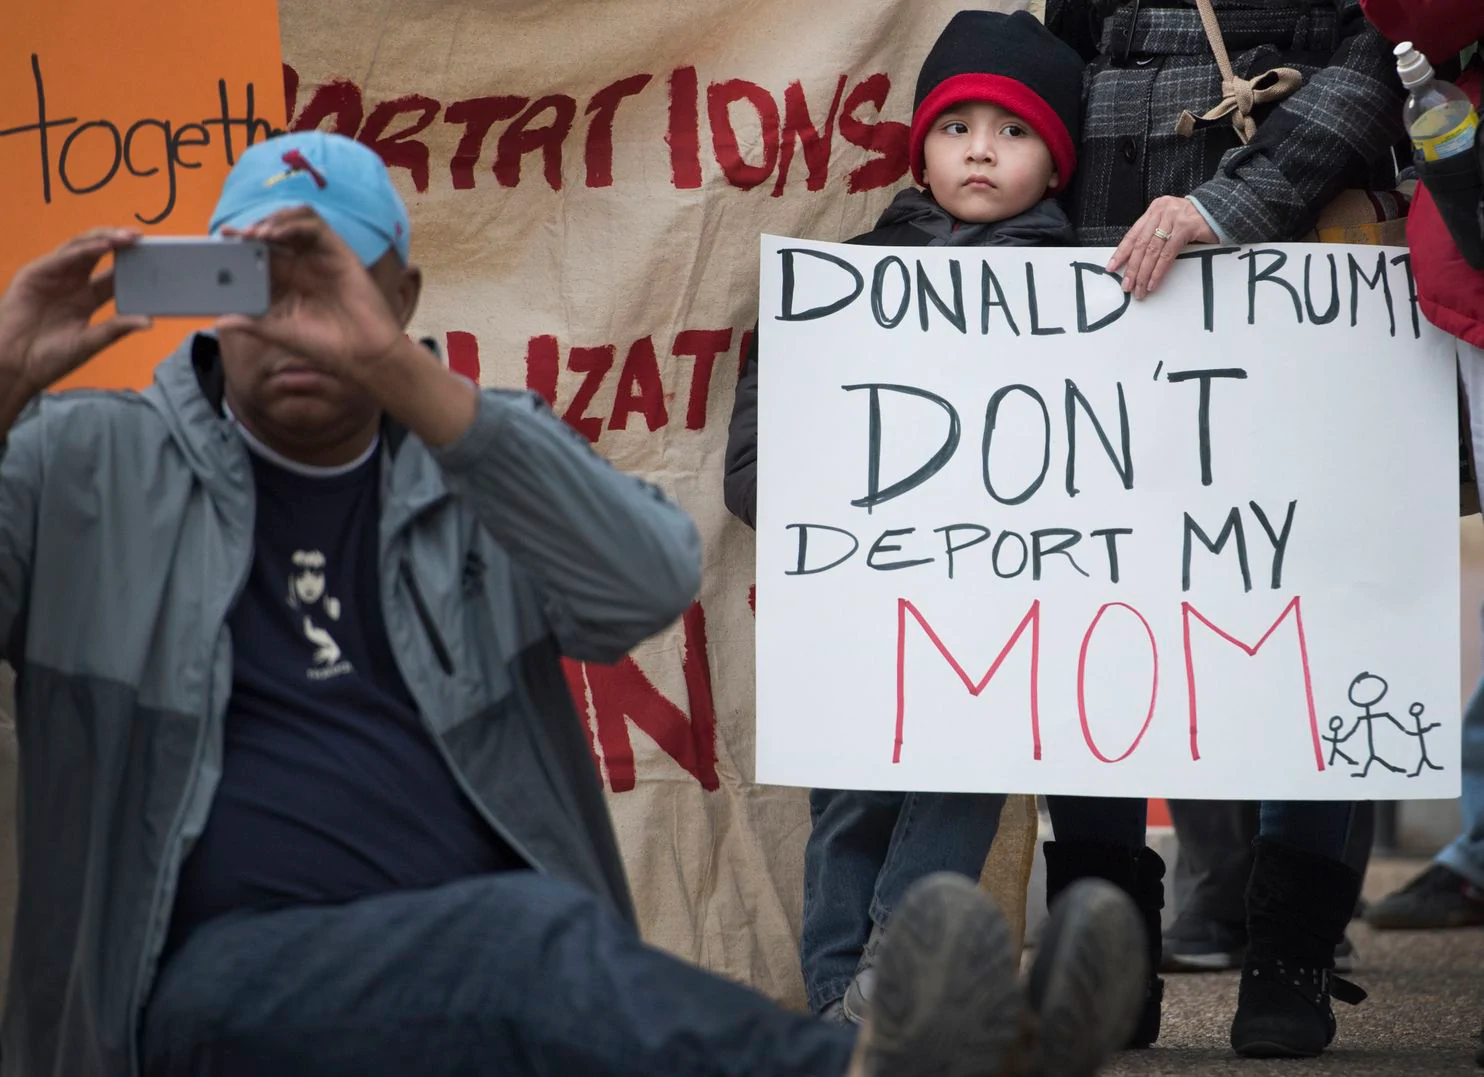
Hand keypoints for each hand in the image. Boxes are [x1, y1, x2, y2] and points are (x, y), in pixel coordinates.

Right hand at [0, 229, 150, 399]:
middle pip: (100, 254)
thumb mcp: (91, 342)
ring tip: (128, 236)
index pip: (115, 275)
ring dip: (106, 238)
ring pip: (82, 247)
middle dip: (122, 244)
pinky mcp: (35, 274)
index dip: (134, 265)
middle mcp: (71, 283)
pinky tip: (104, 245)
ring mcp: (53, 276)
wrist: (15, 366)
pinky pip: (64, 256)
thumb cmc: (50, 358)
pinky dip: (85, 249)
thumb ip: (117, 328)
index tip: (157, 259)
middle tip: (145, 238)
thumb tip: (150, 321)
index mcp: (87, 298)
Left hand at [215, 207, 404, 380]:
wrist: (362, 354)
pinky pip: (314, 224)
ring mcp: (319, 257)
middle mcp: (301, 265)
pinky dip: (293, 222)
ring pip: (293, 222)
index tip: (221, 240)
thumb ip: (251, 322)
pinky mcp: (337, 251)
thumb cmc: (324, 346)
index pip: (259, 254)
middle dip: (251, 230)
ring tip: (256, 234)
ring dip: (272, 221)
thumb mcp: (278, 332)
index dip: (239, 244)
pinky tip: (276, 233)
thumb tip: (220, 320)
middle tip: (235, 235)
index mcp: (286, 282)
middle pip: (272, 233)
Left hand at [1106, 196, 1217, 299]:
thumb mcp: (1172, 224)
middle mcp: (1162, 211)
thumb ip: (1157, 235)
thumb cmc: (1197, 221)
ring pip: (1152, 250)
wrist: (1225, 209)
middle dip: (1131, 268)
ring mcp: (1174, 217)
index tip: (1112, 268)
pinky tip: (1153, 282)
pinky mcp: (1186, 226)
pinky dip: (1158, 270)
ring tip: (1138, 289)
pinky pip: (1168, 253)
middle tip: (1126, 285)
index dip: (1121, 252)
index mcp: (1155, 209)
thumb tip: (1137, 261)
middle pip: (1141, 244)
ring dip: (1143, 273)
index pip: (1133, 234)